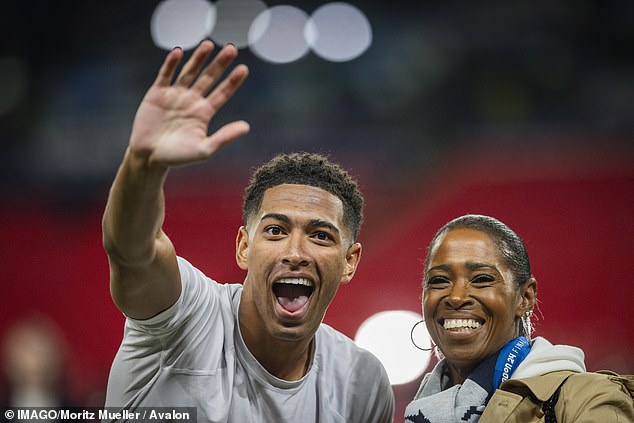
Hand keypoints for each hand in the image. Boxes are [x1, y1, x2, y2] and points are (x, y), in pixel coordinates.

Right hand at [129, 40, 249, 167]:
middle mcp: (191, 100)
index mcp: (204, 112)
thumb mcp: (204, 149)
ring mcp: (174, 95)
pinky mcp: (157, 93)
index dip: (232, 81)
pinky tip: (178, 52)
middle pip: (209, 78)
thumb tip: (247, 127)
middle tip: (232, 49)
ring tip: (208, 44)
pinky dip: (171, 64)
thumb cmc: (177, 157)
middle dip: (220, 64)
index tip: (244, 69)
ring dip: (198, 58)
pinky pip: (165, 75)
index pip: (222, 93)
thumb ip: (224, 137)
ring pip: (189, 72)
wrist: (149, 157)